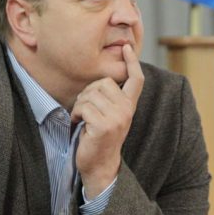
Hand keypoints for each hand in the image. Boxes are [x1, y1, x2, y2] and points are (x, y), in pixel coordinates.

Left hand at [71, 44, 143, 197]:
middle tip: (85, 110)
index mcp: (129, 106)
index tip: (127, 47)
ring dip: (80, 105)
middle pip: (102, 83)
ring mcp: (117, 117)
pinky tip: (79, 125)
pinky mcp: (103, 125)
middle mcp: (126, 110)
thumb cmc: (98, 139)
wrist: (99, 167)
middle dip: (88, 93)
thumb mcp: (109, 116)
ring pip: (90, 94)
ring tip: (83, 119)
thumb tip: (100, 82)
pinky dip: (76, 114)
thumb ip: (110, 99)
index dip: (132, 62)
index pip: (136, 80)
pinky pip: (83, 107)